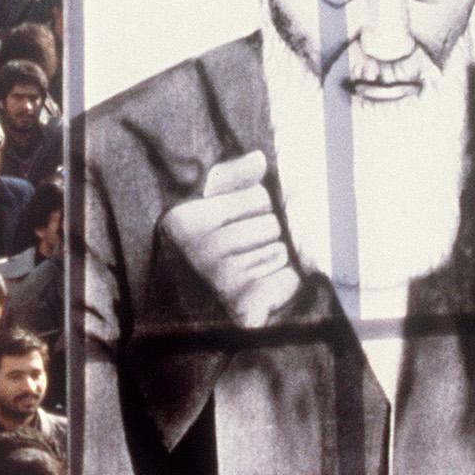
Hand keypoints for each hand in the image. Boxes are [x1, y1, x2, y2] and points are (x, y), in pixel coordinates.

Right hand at [158, 150, 300, 326]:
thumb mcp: (213, 205)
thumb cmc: (212, 248)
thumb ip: (235, 177)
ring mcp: (221, 279)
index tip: (235, 222)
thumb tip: (258, 159)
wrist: (199, 316)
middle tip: (245, 250)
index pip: (258, 195)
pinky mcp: (244, 305)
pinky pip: (286, 279)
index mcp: (187, 220)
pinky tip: (261, 287)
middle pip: (271, 223)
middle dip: (267, 233)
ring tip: (251, 268)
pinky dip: (283, 283)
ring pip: (280, 251)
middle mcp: (201, 249)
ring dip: (274, 258)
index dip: (256, 206)